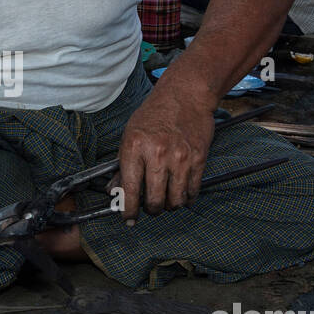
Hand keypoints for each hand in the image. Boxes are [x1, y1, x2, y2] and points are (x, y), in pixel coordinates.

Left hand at [113, 91, 216, 219]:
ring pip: (175, 201)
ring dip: (169, 206)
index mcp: (135, 147)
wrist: (185, 95)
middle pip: (154, 200)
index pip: (129, 189)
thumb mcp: (129, 135)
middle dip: (150, 210)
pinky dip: (186, 198)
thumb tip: (114, 191)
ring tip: (166, 199)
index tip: (128, 218)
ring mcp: (180, 158)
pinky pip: (192, 191)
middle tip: (149, 208)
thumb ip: (122, 165)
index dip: (128, 210)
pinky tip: (181, 193)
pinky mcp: (198, 159)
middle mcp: (157, 154)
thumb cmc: (154, 114)